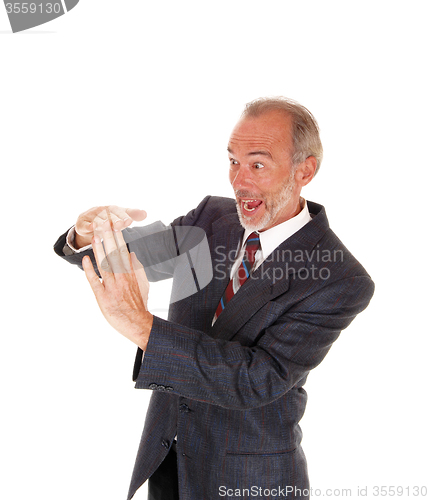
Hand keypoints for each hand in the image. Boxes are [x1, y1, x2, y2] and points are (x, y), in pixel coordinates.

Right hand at [75, 205, 146, 248]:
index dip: (124, 216)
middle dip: (115, 219)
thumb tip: (145, 213)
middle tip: (121, 224)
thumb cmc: (108, 220)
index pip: (119, 212)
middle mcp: (101, 210)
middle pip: (109, 215)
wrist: (88, 224)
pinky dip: (88, 226)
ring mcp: (91, 216)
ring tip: (107, 225)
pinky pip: (85, 225)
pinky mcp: (82, 223)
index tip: (130, 221)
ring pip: (97, 220)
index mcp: (112, 209)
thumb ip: (132, 214)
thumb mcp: (120, 218)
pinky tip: (92, 228)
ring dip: (102, 222)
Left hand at [82, 218, 152, 349]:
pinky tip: (86, 260)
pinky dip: (89, 270)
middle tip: (104, 222)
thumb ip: (137, 268)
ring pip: (104, 264)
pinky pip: (95, 281)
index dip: (118, 236)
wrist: (137, 323)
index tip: (114, 223)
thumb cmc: (139, 304)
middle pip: (114, 253)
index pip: (123, 250)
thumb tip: (132, 254)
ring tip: (94, 235)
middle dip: (109, 236)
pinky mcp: (103, 297)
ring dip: (99, 249)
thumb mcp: (143, 283)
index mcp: (131, 273)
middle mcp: (122, 277)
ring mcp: (112, 287)